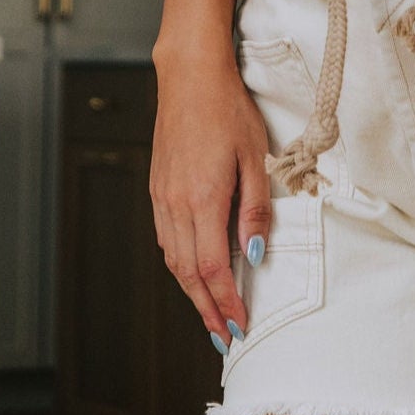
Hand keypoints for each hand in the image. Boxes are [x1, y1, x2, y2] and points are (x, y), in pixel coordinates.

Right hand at [150, 42, 271, 348]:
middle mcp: (175, 205)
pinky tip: (196, 273)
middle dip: (208, 310)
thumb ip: (254, 210)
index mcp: (203, 199)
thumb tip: (254, 253)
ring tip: (213, 314)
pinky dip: (181, 265)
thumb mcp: (256, 158)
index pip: (212, 268)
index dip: (226, 302)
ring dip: (193, 292)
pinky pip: (167, 239)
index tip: (240, 326)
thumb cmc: (228, 111)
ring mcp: (162, 198)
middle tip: (225, 337)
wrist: (189, 77)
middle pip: (188, 274)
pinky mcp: (158, 190)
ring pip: (173, 260)